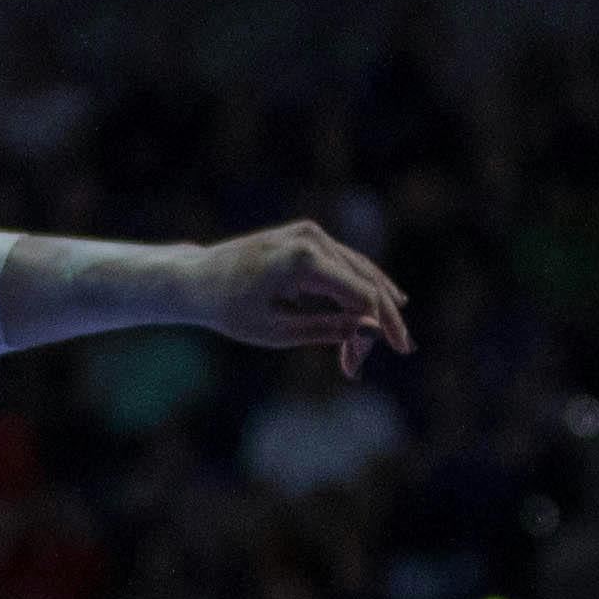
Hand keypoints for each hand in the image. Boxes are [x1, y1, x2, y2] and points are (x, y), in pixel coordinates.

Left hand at [182, 222, 414, 378]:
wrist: (196, 278)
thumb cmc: (229, 309)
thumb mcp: (275, 331)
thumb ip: (325, 330)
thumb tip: (370, 331)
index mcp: (303, 261)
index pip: (359, 295)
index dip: (372, 330)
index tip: (360, 365)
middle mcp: (312, 239)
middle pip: (366, 281)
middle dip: (381, 319)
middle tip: (402, 350)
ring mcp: (311, 234)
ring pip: (360, 270)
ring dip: (376, 304)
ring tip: (395, 335)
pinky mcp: (309, 237)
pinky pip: (345, 263)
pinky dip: (361, 287)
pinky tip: (385, 302)